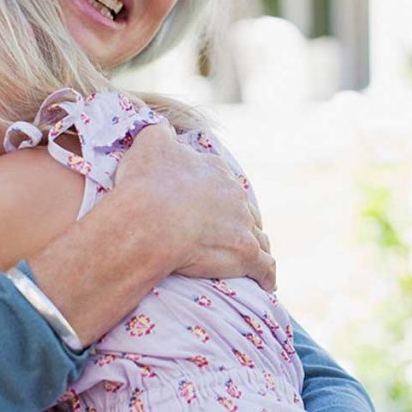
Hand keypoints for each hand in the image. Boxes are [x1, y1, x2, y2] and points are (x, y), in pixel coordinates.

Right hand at [115, 124, 275, 290]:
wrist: (149, 220)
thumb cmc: (145, 182)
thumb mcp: (150, 142)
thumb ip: (159, 131)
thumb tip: (162, 126)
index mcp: (214, 170)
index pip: (223, 182)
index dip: (218, 196)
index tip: (211, 207)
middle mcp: (235, 195)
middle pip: (244, 210)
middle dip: (239, 221)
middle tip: (228, 234)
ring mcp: (243, 225)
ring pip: (259, 237)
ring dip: (256, 246)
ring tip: (250, 258)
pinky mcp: (246, 255)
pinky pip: (265, 268)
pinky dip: (267, 276)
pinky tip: (266, 284)